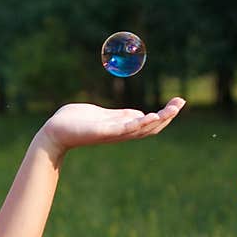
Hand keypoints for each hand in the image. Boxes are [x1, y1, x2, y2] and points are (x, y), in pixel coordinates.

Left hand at [36, 97, 185, 156]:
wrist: (55, 131)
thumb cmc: (76, 122)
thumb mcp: (104, 116)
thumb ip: (120, 116)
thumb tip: (140, 114)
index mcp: (121, 127)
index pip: (149, 124)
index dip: (165, 115)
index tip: (178, 103)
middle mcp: (119, 133)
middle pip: (150, 128)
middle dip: (167, 116)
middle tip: (181, 103)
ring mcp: (111, 134)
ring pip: (140, 130)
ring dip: (157, 120)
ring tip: (171, 110)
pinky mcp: (101, 132)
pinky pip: (123, 129)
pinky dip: (137, 124)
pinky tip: (148, 116)